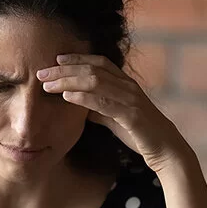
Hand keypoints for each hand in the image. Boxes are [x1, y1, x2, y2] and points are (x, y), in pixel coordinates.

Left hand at [37, 54, 192, 172]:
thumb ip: (97, 107)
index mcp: (125, 84)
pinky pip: (104, 102)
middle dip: (64, 70)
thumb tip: (76, 100)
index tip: (55, 60)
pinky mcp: (132, 115)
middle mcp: (128, 86)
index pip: (98, 63)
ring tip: (47, 85)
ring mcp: (131, 99)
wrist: (165, 149)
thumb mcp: (113, 116)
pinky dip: (84, 97)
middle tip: (41, 72)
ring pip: (95, 82)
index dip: (77, 58)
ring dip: (68, 81)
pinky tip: (67, 97)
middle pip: (92, 70)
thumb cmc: (138, 132)